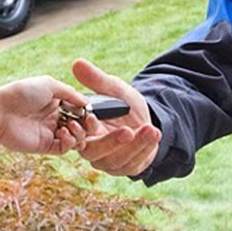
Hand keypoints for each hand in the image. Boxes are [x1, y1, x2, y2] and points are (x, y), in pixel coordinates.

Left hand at [0, 76, 89, 154]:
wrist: (0, 111)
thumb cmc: (22, 93)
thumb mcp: (50, 85)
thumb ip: (71, 94)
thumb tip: (87, 104)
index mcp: (56, 103)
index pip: (79, 111)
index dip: (87, 113)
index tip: (92, 112)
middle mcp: (54, 118)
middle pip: (80, 126)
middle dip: (86, 125)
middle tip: (87, 121)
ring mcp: (50, 133)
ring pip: (75, 139)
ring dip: (78, 134)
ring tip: (70, 126)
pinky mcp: (44, 146)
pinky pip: (64, 148)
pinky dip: (69, 142)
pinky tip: (63, 133)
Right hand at [71, 58, 160, 176]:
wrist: (144, 119)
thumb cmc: (123, 104)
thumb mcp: (113, 89)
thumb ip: (96, 80)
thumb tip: (77, 63)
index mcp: (83, 130)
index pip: (77, 134)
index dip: (85, 128)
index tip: (95, 117)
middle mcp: (91, 149)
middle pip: (94, 152)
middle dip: (111, 142)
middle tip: (128, 131)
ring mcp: (107, 161)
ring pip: (116, 160)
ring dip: (135, 145)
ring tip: (150, 129)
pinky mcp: (124, 168)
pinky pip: (133, 163)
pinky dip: (145, 149)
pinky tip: (154, 135)